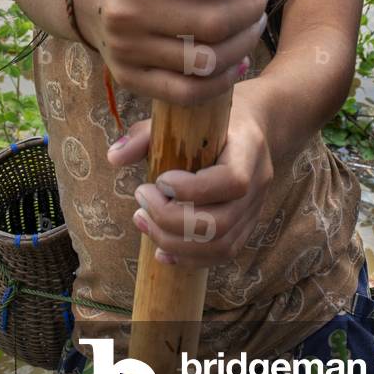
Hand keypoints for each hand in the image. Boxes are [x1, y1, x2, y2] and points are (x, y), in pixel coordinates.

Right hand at [74, 0, 280, 107]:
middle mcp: (125, 10)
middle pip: (213, 21)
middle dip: (252, 6)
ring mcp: (127, 50)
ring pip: (209, 60)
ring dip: (245, 40)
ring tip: (250, 21)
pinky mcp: (131, 79)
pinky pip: (192, 92)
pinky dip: (224, 78)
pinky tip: (236, 58)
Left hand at [106, 90, 272, 266]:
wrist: (251, 128)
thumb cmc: (210, 120)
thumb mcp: (180, 116)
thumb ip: (146, 136)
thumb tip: (113, 157)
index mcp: (248, 150)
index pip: (231, 181)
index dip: (191, 189)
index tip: (158, 179)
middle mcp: (259, 184)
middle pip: (221, 223)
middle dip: (171, 220)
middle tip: (141, 204)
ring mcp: (255, 210)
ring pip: (221, 246)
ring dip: (175, 243)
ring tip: (144, 222)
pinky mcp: (246, 227)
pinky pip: (222, 254)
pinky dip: (188, 258)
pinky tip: (160, 249)